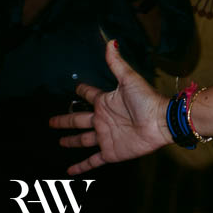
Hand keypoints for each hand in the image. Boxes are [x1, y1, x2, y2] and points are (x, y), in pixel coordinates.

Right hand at [49, 39, 171, 173]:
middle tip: (51, 121)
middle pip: (79, 119)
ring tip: (60, 141)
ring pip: (83, 140)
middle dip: (66, 120)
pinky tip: (70, 172)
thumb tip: (111, 40)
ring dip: (72, 141)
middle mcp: (103, 119)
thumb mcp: (129, 79)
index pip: (89, 95)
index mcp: (106, 102)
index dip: (82, 91)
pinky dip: (81, 167)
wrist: (161, 122)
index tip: (75, 88)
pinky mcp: (110, 152)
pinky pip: (93, 160)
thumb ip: (117, 63)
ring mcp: (106, 136)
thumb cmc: (146, 100)